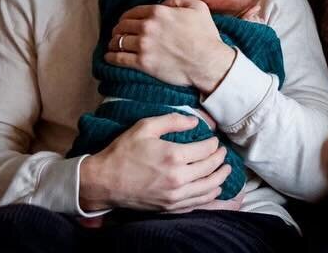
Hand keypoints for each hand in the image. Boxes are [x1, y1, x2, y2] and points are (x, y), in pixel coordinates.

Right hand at [78, 112, 231, 212]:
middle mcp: (177, 178)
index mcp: (174, 156)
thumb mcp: (146, 126)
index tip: (214, 139)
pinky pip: (195, 205)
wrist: (102, 183)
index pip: (207, 149)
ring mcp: (172, 196)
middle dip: (221, 159)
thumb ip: (174, 120)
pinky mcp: (167, 208)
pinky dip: (208, 197)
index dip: (214, 143)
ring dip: (220, 179)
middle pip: (211, 168)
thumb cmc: (123, 152)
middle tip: (223, 153)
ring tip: (225, 170)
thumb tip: (196, 121)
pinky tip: (213, 190)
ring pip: (207, 189)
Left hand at [106, 0, 236, 93]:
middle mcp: (148, 27)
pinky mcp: (142, 63)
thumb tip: (164, 1)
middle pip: (122, 26)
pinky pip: (118, 59)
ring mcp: (143, 46)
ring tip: (113, 45)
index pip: (132, 12)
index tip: (125, 22)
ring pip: (117, 42)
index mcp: (159, 12)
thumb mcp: (198, 7)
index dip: (126, 17)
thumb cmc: (204, 34)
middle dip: (118, 29)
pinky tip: (110, 57)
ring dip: (113, 43)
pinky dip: (111, 57)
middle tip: (118, 33)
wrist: (206, 61)